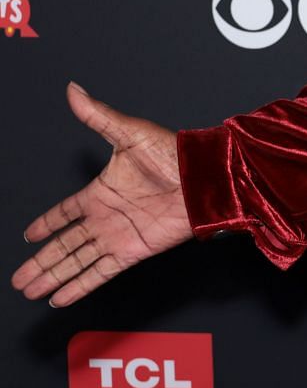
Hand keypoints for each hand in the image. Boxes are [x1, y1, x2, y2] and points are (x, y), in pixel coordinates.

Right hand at [12, 83, 192, 307]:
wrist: (206, 178)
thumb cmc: (175, 152)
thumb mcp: (129, 132)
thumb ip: (97, 116)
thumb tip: (74, 90)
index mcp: (101, 191)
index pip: (65, 212)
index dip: (47, 223)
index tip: (28, 235)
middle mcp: (106, 217)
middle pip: (64, 244)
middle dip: (40, 261)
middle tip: (19, 278)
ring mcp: (118, 236)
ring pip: (75, 261)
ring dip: (52, 276)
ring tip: (29, 289)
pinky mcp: (132, 251)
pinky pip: (100, 272)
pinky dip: (80, 286)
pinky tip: (61, 296)